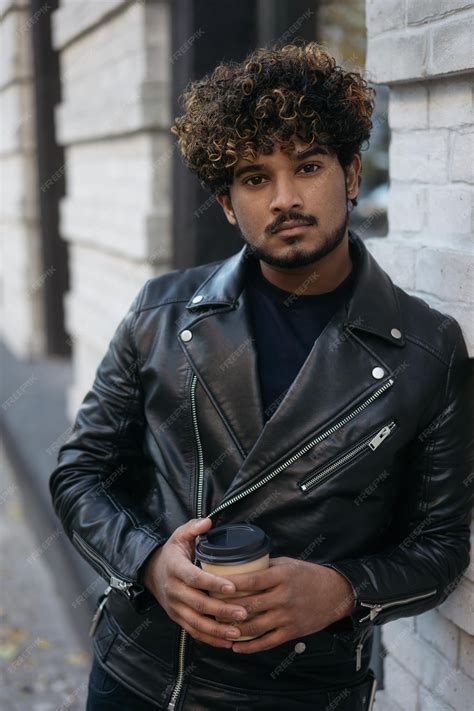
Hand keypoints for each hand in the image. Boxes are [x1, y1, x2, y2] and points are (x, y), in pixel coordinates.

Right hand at [141, 517, 248, 648]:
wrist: (152, 572)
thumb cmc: (173, 553)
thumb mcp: (179, 535)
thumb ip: (193, 528)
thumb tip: (208, 521)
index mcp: (176, 569)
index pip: (195, 578)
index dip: (213, 584)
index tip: (232, 587)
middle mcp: (174, 590)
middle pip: (198, 604)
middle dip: (221, 610)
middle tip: (243, 612)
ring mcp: (175, 607)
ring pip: (196, 622)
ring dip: (217, 629)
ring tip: (238, 631)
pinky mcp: (177, 618)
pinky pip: (194, 631)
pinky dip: (210, 639)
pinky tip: (228, 642)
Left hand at [221, 557, 354, 653]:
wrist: (335, 593)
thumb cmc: (308, 575)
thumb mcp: (287, 564)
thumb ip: (265, 567)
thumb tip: (239, 566)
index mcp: (281, 576)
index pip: (251, 580)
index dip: (231, 584)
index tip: (212, 584)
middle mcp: (283, 597)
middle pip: (249, 605)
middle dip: (226, 608)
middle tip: (209, 608)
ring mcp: (287, 616)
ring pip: (255, 626)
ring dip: (233, 629)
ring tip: (217, 628)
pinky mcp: (291, 632)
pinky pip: (267, 642)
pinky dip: (249, 647)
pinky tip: (236, 647)